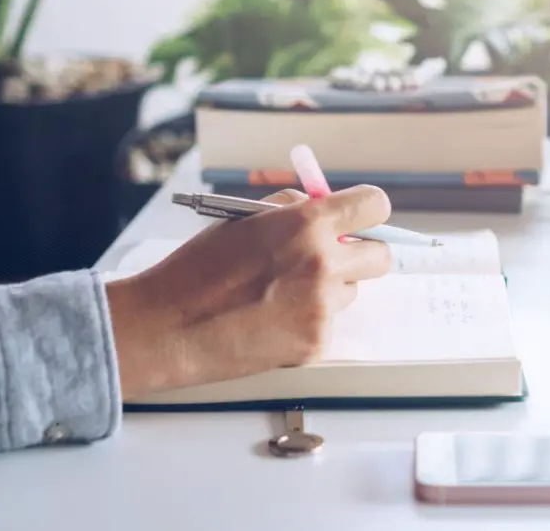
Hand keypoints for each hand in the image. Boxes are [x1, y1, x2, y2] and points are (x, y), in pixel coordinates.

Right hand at [107, 185, 392, 398]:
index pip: (375, 205)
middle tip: (332, 257)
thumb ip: (292, 209)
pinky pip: (328, 324)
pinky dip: (307, 321)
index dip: (367, 210)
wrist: (169, 326)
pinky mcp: (316, 344)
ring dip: (329, 288)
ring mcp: (322, 308)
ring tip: (280, 293)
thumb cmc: (198, 268)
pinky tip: (270, 320)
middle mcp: (323, 264)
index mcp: (307, 224)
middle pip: (381, 256)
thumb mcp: (244, 219)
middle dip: (361, 253)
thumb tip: (323, 205)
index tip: (359, 217)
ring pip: (350, 291)